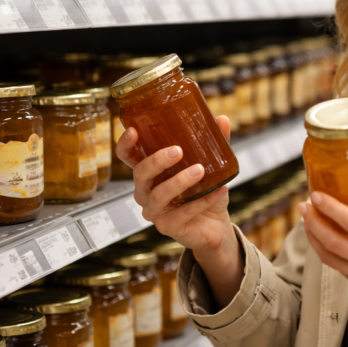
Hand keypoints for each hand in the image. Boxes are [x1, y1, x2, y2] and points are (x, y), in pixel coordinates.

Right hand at [116, 116, 243, 307]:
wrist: (215, 225)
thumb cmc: (205, 192)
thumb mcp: (211, 166)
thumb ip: (214, 143)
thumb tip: (222, 119)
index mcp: (150, 173)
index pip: (128, 157)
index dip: (125, 145)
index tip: (134, 131)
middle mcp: (146, 192)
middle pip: (139, 175)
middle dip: (156, 161)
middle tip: (177, 150)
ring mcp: (154, 211)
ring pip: (158, 195)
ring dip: (179, 181)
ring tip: (200, 170)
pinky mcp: (168, 227)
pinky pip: (182, 214)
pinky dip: (202, 201)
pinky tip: (220, 190)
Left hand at [301, 159, 347, 346]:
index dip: (332, 209)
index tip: (317, 196)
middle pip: (334, 243)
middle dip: (314, 222)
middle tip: (304, 206)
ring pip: (330, 258)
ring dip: (313, 238)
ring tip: (307, 220)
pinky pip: (338, 268)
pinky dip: (325, 252)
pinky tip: (322, 238)